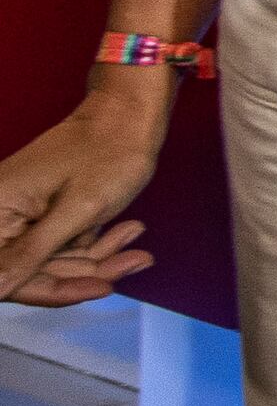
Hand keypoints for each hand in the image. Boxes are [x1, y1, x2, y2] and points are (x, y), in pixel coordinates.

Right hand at [0, 94, 163, 306]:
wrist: (130, 115)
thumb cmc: (107, 152)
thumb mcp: (76, 210)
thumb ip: (34, 252)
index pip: (7, 275)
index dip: (51, 289)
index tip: (99, 288)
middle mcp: (3, 215)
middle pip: (34, 271)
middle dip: (86, 271)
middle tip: (132, 261)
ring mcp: (24, 216)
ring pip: (56, 261)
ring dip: (99, 256)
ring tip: (135, 235)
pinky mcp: (45, 214)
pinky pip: (66, 245)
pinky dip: (99, 242)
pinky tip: (129, 229)